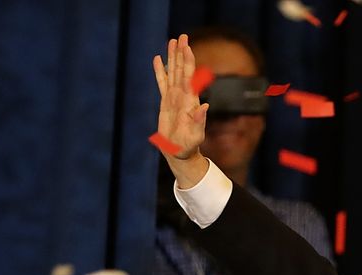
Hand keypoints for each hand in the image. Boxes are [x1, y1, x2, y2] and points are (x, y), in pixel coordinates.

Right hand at [152, 35, 209, 183]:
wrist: (180, 151)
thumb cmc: (190, 145)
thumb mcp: (196, 134)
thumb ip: (199, 120)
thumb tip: (205, 105)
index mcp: (190, 101)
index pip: (190, 77)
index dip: (188, 61)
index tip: (188, 47)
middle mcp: (183, 96)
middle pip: (181, 69)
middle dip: (181, 53)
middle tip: (182, 36)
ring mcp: (174, 97)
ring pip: (172, 72)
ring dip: (171, 57)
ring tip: (172, 41)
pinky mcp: (165, 102)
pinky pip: (161, 83)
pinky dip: (159, 71)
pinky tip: (157, 59)